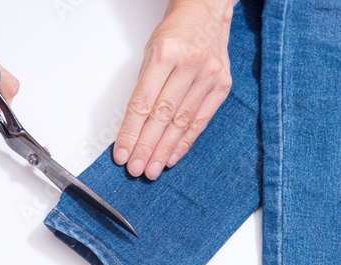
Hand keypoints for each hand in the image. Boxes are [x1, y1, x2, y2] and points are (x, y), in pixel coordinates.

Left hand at [113, 0, 232, 179]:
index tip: (122, 154)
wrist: (206, 13)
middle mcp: (189, 65)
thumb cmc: (175, 34)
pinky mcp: (222, 85)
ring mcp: (209, 75)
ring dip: (164, 150)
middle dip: (146, 147)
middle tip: (137, 169)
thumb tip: (133, 128)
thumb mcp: (150, 53)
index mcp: (164, 55)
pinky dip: (185, 141)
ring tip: (152, 169)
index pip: (142, 104)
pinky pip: (201, 120)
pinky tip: (173, 156)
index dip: (130, 133)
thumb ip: (144, 88)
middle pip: (162, 117)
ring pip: (181, 122)